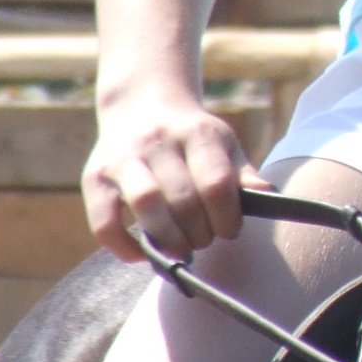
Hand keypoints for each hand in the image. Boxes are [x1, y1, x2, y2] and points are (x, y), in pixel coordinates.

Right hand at [82, 89, 271, 263]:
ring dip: (168, 238)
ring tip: (181, 250)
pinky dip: (123, 245)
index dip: (228, 216)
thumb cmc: (192, 137)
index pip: (217, 182)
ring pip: (146, 204)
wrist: (141, 106)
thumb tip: (267, 195)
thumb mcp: (223, 144)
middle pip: (183, 197)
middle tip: (205, 240)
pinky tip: (141, 255)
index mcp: (197, 133)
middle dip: (200, 231)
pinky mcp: (95, 178)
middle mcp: (157, 142)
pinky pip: (104, 220)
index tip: (230, 230)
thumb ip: (242, 173)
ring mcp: (123, 159)